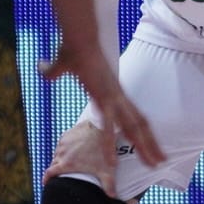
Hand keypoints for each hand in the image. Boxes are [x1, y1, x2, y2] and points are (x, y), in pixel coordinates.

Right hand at [40, 41, 163, 172]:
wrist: (79, 38)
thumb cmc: (72, 48)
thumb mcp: (61, 65)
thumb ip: (53, 72)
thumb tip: (42, 69)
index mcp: (114, 93)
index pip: (134, 116)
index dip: (143, 131)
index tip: (151, 144)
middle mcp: (118, 98)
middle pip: (139, 125)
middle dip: (151, 145)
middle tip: (162, 161)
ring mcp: (113, 99)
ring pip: (132, 129)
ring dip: (143, 148)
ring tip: (154, 165)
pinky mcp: (103, 99)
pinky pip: (108, 127)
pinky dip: (110, 145)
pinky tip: (111, 162)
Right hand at [43, 119, 122, 193]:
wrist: (101, 129)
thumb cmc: (103, 151)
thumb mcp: (107, 170)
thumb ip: (109, 185)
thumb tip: (113, 197)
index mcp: (66, 164)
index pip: (49, 173)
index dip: (46, 179)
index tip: (46, 183)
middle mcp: (61, 153)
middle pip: (54, 163)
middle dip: (56, 169)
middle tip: (62, 173)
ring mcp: (63, 143)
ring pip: (57, 153)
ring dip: (60, 158)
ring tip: (68, 161)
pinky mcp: (66, 134)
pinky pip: (62, 144)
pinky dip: (64, 148)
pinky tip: (71, 150)